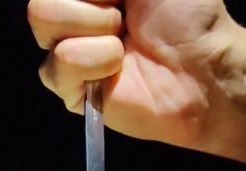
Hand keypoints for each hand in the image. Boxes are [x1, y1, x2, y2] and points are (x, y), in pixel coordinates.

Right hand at [27, 0, 245, 170]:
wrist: (204, 65)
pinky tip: (117, 67)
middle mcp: (71, 14)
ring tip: (124, 42)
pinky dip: (92, 60)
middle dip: (91, 0)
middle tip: (124, 14)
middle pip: (41, 0)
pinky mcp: (69, 87)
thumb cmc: (187, 12)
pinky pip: (57, 64)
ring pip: (43, 22)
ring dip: (95, 27)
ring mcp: (65, 48)